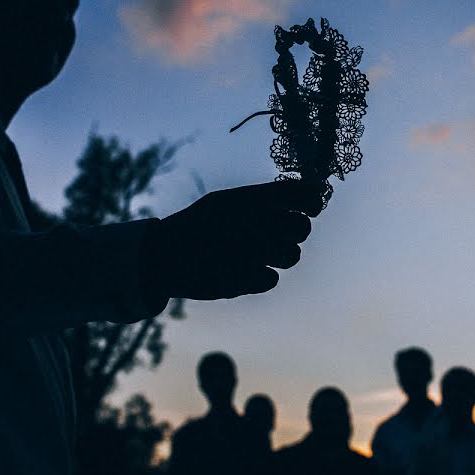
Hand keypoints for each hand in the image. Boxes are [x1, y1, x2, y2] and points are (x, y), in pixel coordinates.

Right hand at [140, 180, 321, 300]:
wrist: (162, 255)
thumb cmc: (199, 224)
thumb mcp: (226, 200)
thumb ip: (263, 198)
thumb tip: (306, 195)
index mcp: (250, 198)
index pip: (303, 194)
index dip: (312, 202)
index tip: (311, 208)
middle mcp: (255, 222)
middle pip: (302, 228)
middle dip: (296, 232)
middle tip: (280, 235)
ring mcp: (252, 252)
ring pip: (293, 255)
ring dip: (282, 255)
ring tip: (260, 253)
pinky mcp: (246, 280)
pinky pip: (273, 279)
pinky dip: (261, 277)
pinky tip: (243, 270)